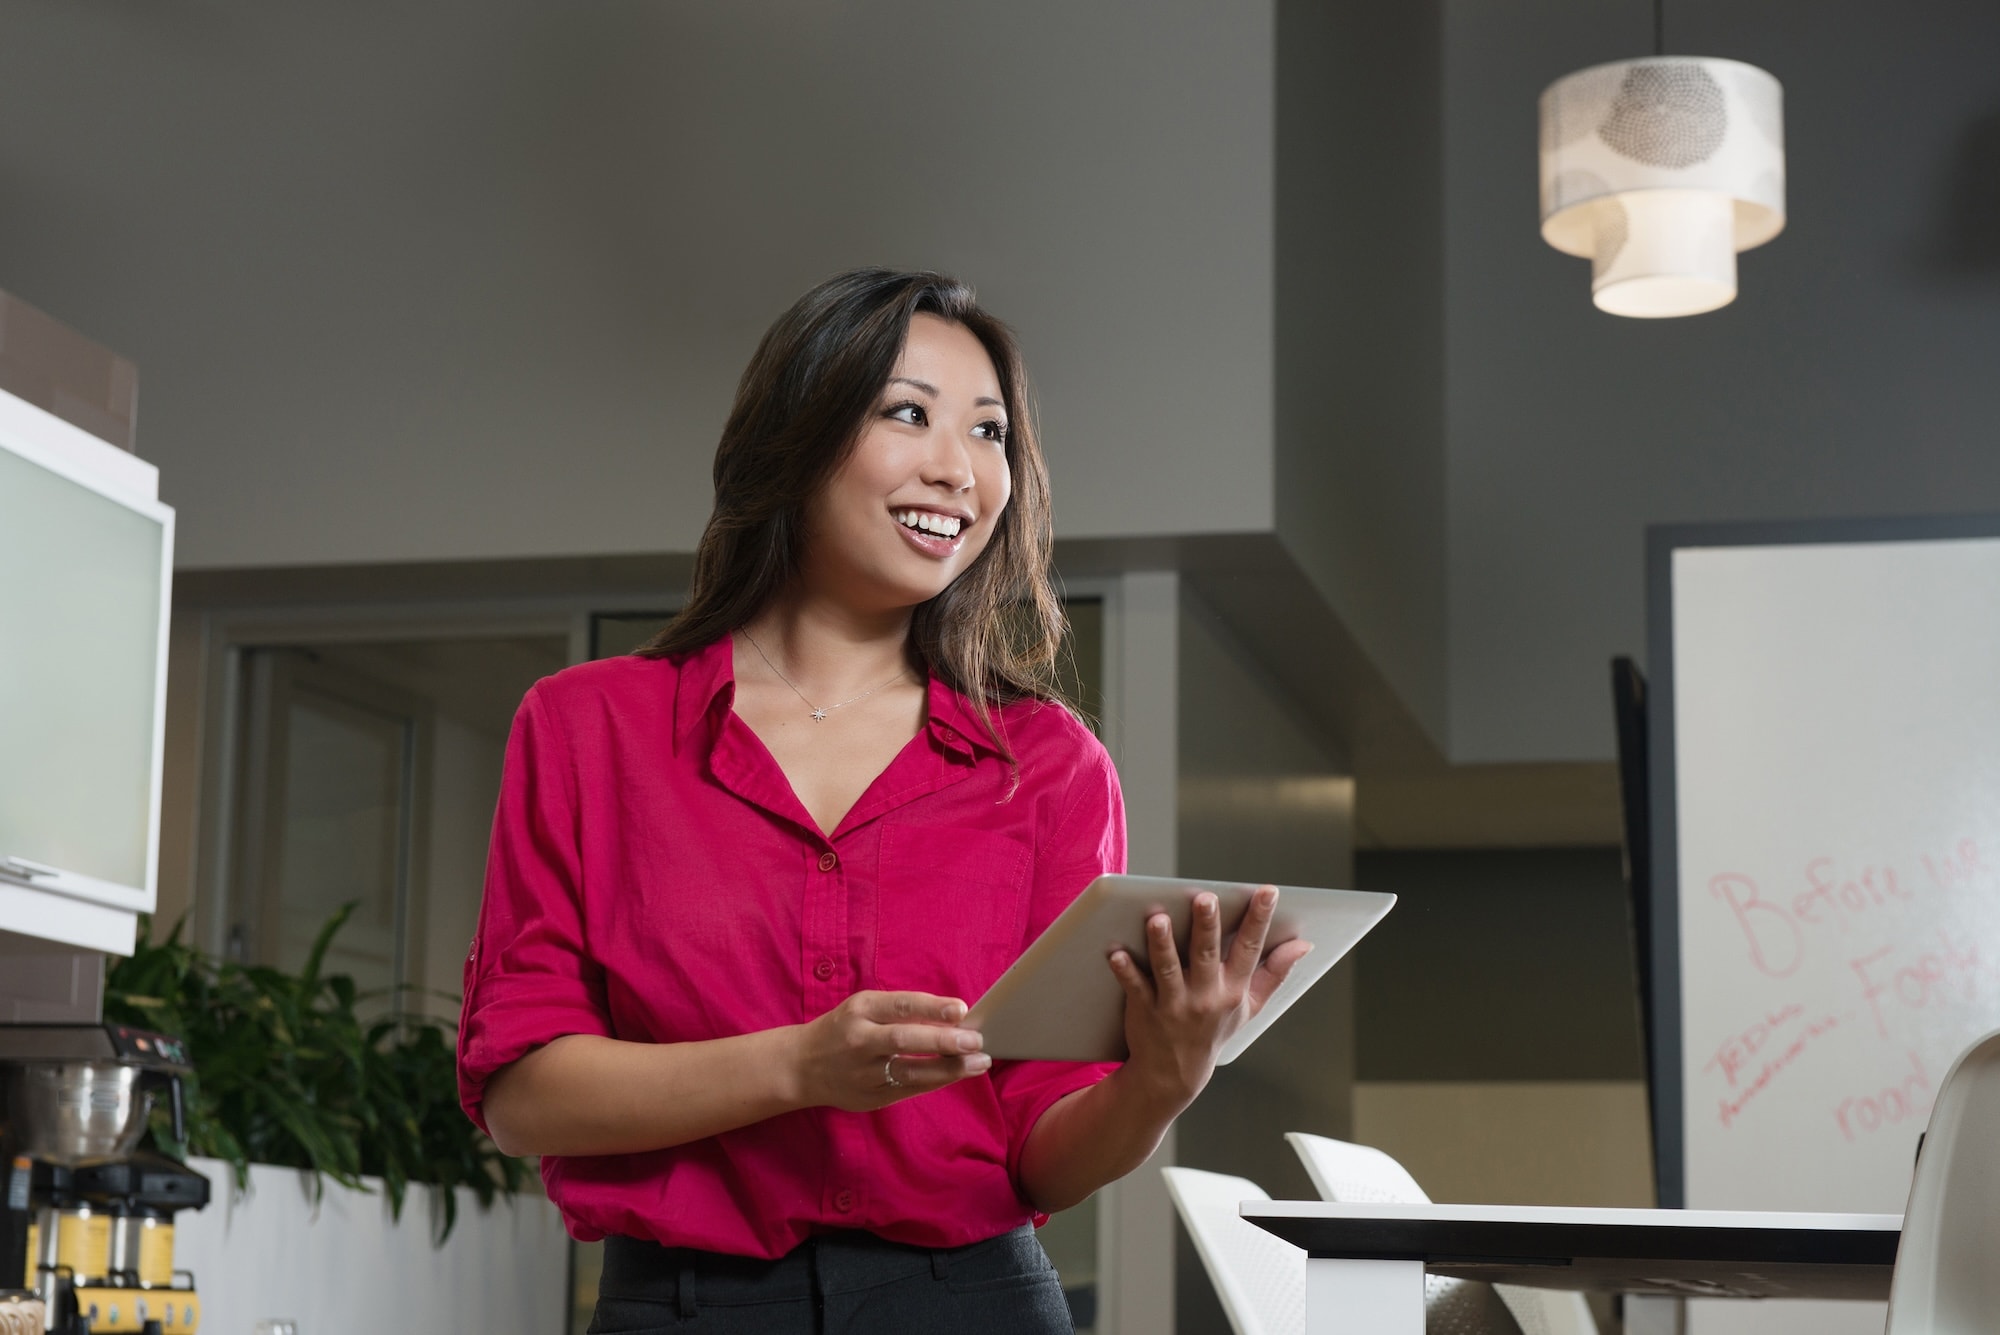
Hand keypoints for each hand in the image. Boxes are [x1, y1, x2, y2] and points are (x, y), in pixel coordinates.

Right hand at [792, 990, 990, 1111]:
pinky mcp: (869, 1097)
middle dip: (944, 1041)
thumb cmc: (843, 1029)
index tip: (961, 1009)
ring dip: (948, 1068)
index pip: (900, 1006)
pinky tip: (956, 1075)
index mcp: (860, 1010)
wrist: (801, 1066)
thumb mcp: (863, 1008)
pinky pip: (908, 1089)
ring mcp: (863, 1072)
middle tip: (976, 1040)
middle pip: (904, 1040)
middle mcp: (859, 1040)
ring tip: (978, 1063)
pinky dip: (935, 1082)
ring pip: (910, 1072)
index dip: (931, 1007)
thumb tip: (952, 1015)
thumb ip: (900, 1011)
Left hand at [1108, 886, 1313, 1108]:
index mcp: (1232, 989)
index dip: (1260, 920)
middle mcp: (1205, 995)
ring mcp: (1174, 1003)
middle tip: (1206, 898)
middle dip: (1207, 925)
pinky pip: (1134, 987)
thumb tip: (1303, 945)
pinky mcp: (1145, 1008)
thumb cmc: (1213, 1031)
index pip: (1249, 949)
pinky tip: (1116, 953)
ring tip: (1158, 919)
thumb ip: (1275, 973)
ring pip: (1168, 968)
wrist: (1175, 1073)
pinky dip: (1125, 970)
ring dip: (1163, 944)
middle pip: (1205, 954)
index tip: (1268, 892)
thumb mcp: (1250, 1006)